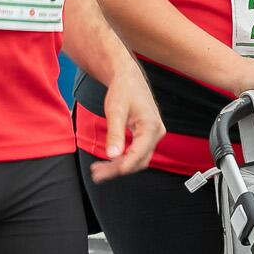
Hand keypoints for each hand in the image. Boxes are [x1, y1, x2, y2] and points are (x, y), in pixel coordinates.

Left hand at [87, 68, 165, 182]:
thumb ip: (114, 133)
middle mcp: (156, 132)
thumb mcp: (115, 110)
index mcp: (151, 125)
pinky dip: (121, 159)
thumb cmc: (123, 90)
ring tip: (98, 171)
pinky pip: (135, 153)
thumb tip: (112, 155)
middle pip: (139, 159)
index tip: (109, 173)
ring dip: (118, 166)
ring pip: (137, 159)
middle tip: (97, 174)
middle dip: (118, 169)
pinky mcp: (146, 136)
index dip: (125, 165)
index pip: (140, 152)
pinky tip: (106, 162)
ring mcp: (152, 135)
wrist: (128, 78)